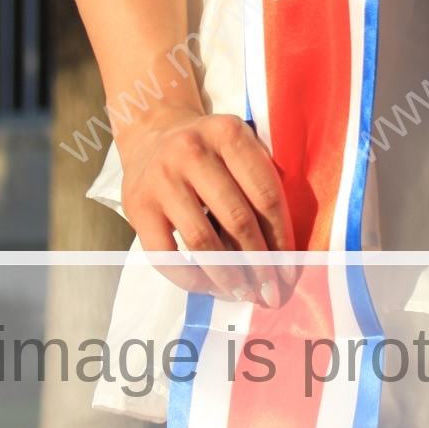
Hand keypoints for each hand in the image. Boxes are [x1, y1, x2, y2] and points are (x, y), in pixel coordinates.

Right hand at [118, 109, 293, 301]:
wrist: (154, 135)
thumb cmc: (209, 150)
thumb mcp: (238, 146)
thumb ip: (261, 180)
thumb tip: (282, 250)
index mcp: (228, 133)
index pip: (265, 193)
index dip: (281, 237)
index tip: (289, 269)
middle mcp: (193, 151)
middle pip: (237, 218)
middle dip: (259, 263)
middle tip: (270, 293)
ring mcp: (162, 179)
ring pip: (202, 240)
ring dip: (228, 275)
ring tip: (244, 294)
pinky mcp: (139, 206)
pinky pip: (165, 255)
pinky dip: (190, 278)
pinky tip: (209, 288)